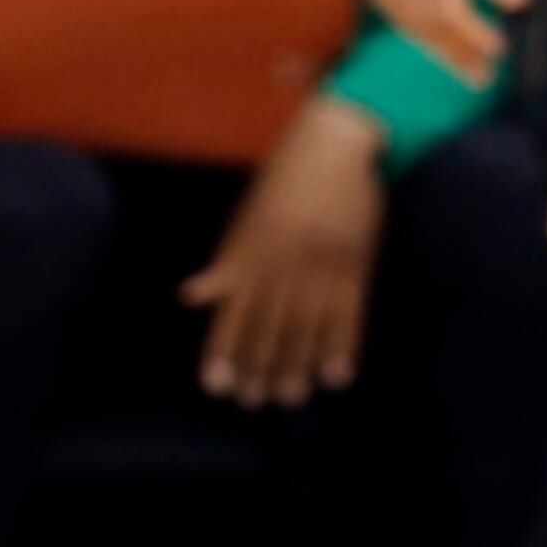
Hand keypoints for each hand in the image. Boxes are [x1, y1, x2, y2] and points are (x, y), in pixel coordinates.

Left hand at [183, 96, 387, 406]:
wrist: (336, 143)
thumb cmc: (286, 180)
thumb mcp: (249, 216)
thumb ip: (227, 263)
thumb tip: (192, 298)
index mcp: (253, 249)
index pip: (233, 308)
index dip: (223, 348)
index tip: (215, 385)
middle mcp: (284, 261)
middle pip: (269, 323)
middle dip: (259, 365)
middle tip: (253, 402)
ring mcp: (321, 264)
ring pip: (307, 324)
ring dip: (298, 364)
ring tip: (290, 398)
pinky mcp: (355, 264)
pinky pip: (348, 313)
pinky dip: (342, 345)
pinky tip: (336, 376)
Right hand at [350, 0, 525, 79]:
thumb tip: (516, 4)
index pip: (452, 12)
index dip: (475, 39)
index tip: (497, 52)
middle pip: (426, 24)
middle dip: (455, 54)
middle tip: (481, 77)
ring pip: (402, 18)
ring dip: (431, 45)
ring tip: (458, 61)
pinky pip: (384, 2)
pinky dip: (407, 23)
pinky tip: (426, 30)